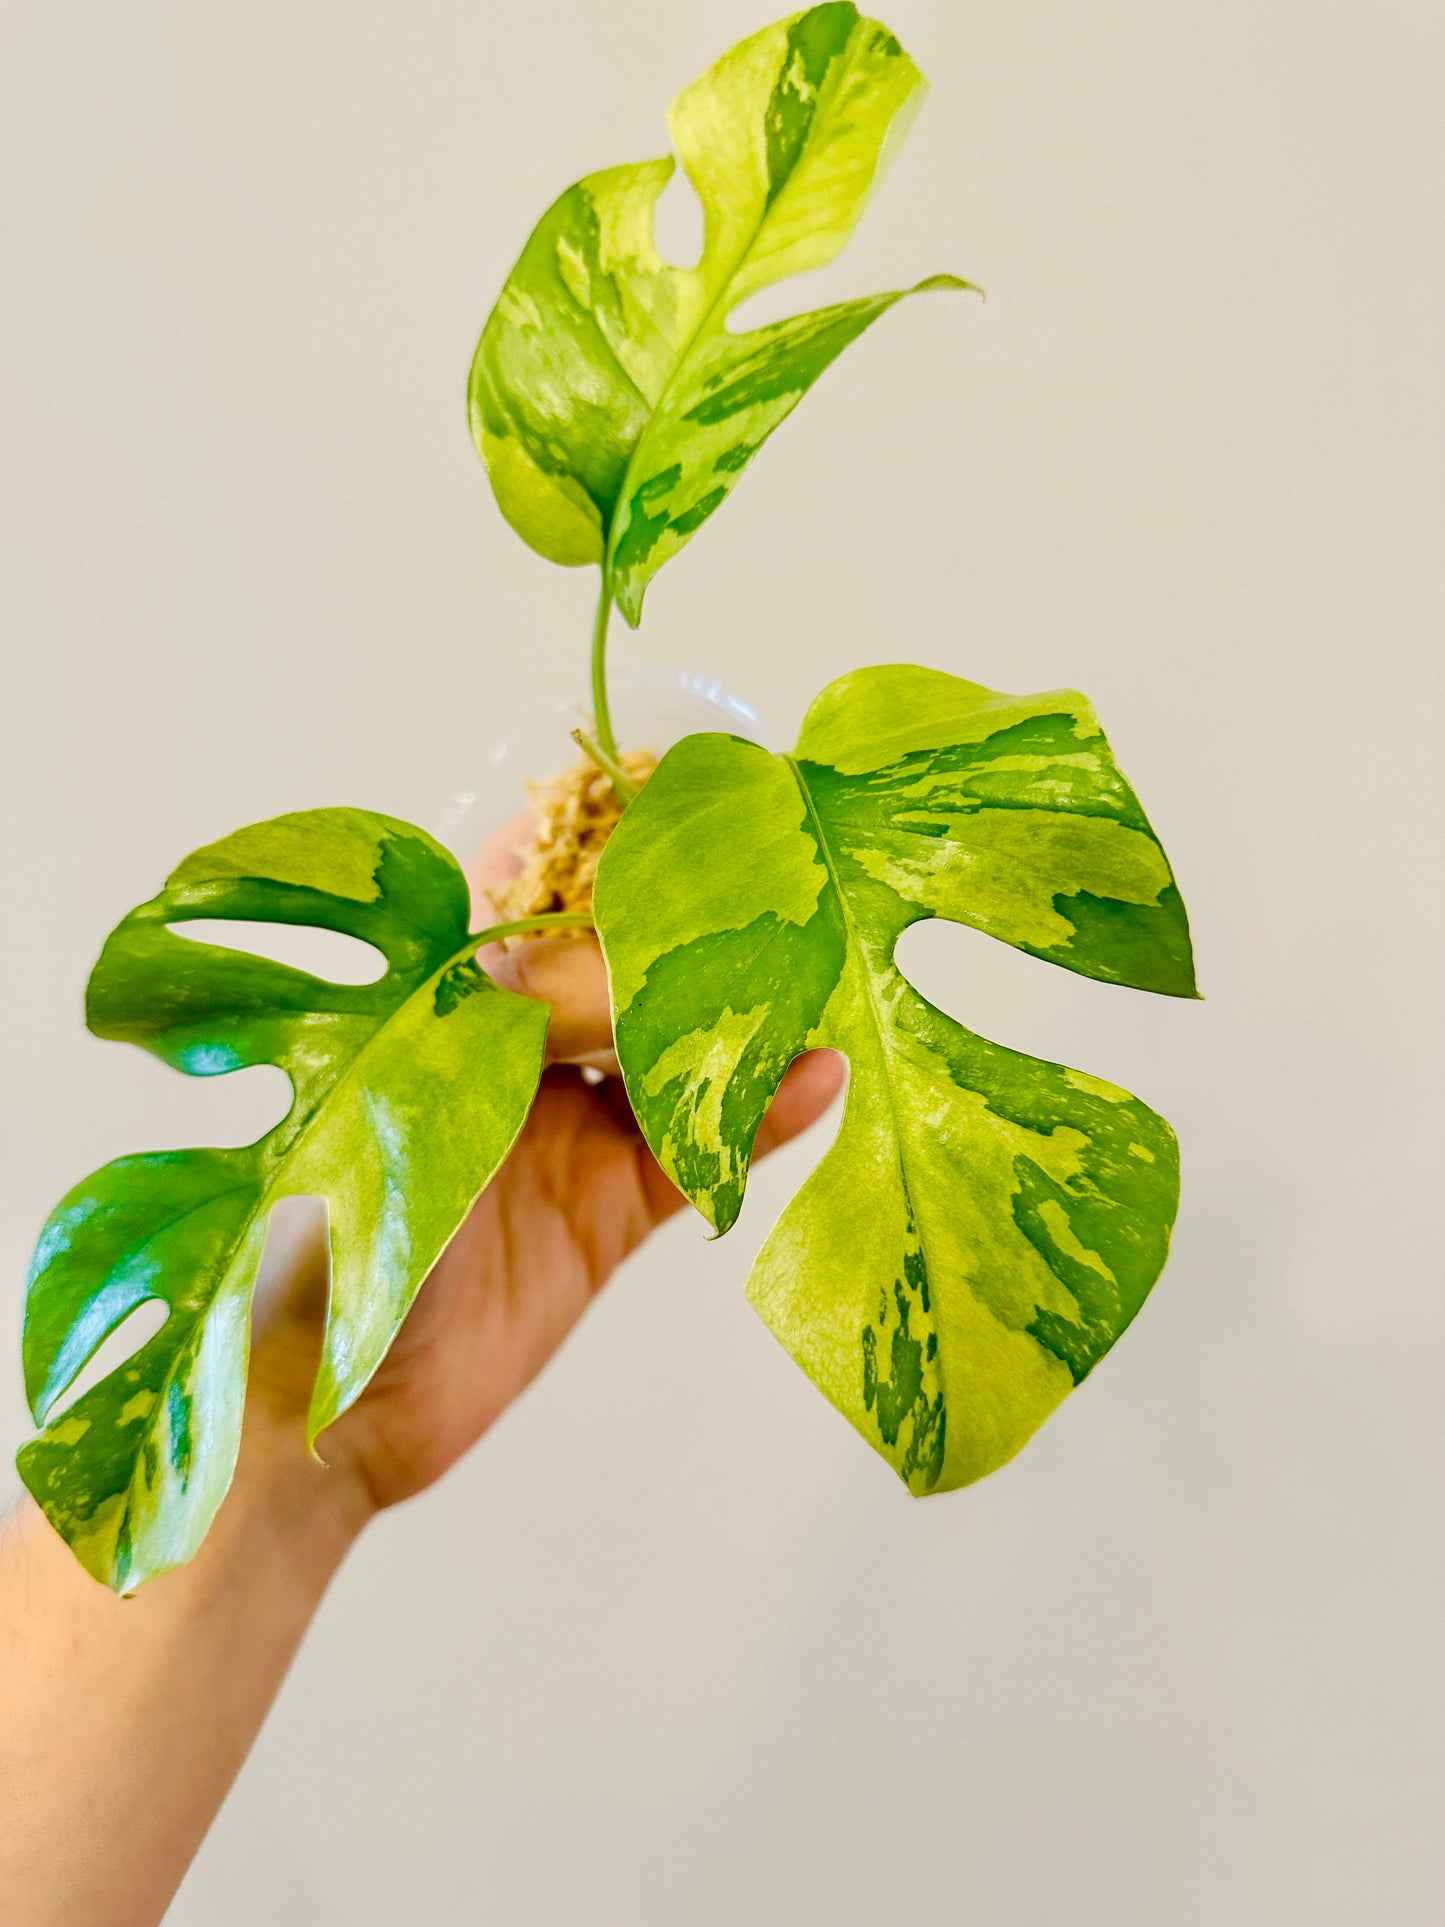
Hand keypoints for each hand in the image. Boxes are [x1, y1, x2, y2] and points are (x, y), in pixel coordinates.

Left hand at [242, 816, 844, 1525]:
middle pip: (622, 968)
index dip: (596, 839)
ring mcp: (565, 1129)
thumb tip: (648, 969)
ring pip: (675, 1053)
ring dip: (743, 1021)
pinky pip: (698, 1150)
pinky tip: (818, 1079)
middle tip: (788, 882)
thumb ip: (531, 1021)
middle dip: (696, 928)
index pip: (528, 891)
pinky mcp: (606, 1212)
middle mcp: (510, 1051)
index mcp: (439, 1001)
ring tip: (823, 973)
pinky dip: (757, 1119)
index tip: (680, 790)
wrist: (324, 1408)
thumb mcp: (427, 1094)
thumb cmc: (332, 1232)